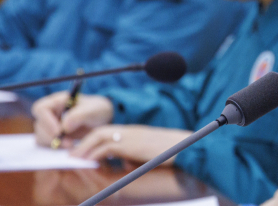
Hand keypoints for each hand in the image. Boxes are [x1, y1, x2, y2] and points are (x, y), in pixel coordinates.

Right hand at [32, 92, 113, 148]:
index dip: (46, 120)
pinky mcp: (53, 138)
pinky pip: (47, 145)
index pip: (41, 108)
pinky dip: (56, 149)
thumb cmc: (97, 110)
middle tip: (68, 143)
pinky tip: (70, 147)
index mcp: (58, 101)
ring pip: (41, 137)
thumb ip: (80, 115)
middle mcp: (51, 113)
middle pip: (39, 126)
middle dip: (52, 137)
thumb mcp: (94, 109)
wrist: (102, 120)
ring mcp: (50, 126)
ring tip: (71, 145)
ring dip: (54, 144)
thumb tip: (64, 126)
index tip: (59, 131)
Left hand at [70, 124, 191, 164]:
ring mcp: (131, 135)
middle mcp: (131, 131)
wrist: (188, 149)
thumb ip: (135, 157)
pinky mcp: (132, 143)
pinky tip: (88, 162)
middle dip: (83, 143)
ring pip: (99, 136)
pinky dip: (95, 154)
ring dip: (84, 148)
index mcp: (134, 133)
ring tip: (73, 159)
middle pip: (99, 132)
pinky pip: (107, 147)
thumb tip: (124, 165)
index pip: (108, 133)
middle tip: (70, 156)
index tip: (80, 153)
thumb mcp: (150, 155)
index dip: (92, 142)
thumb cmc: (173, 153)